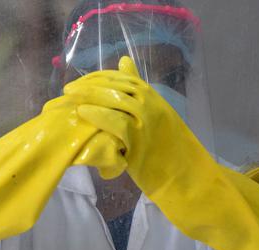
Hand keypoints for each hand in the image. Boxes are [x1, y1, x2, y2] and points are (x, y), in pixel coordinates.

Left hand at [64, 56, 204, 194]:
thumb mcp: (158, 118)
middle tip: (70, 89)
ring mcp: (147, 122)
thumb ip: (140, 96)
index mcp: (156, 99)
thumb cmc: (172, 151)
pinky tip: (83, 113)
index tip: (82, 81)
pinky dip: (98, 115)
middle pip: (117, 85)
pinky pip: (116, 122)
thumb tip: (124, 63)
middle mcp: (152, 105)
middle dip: (90, 84)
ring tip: (71, 98)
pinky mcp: (141, 141)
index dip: (100, 77)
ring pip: (116, 100)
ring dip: (89, 95)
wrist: (188, 177)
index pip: (125, 78)